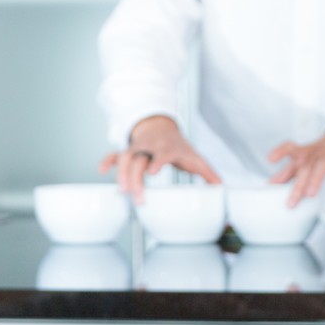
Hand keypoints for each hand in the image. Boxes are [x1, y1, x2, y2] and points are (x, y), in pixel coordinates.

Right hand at [98, 115, 221, 202]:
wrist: (161, 126)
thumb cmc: (179, 147)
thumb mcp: (195, 158)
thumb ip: (208, 174)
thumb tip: (222, 189)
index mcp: (168, 148)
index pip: (163, 153)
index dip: (158, 162)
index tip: (153, 173)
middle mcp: (150, 146)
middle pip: (141, 160)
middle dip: (136, 178)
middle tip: (136, 197)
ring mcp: (137, 148)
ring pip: (125, 158)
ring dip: (121, 174)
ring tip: (121, 191)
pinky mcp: (128, 151)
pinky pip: (115, 154)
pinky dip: (108, 161)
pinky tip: (101, 170)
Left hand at [266, 128, 324, 207]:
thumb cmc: (322, 154)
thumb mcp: (304, 161)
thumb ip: (288, 172)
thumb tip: (272, 183)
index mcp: (304, 153)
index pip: (291, 149)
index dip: (281, 152)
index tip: (270, 159)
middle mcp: (315, 153)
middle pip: (305, 166)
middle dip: (297, 185)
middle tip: (291, 202)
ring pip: (322, 164)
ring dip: (316, 178)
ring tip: (310, 193)